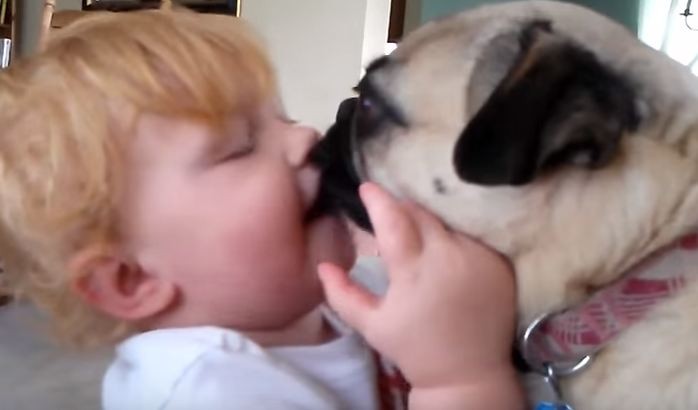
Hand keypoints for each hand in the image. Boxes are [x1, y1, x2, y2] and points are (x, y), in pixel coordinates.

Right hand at [318, 183, 517, 392]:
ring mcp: (479, 256)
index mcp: (414, 271)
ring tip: (418, 231)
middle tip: (390, 213)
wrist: (468, 373)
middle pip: (421, 212)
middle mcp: (449, 256)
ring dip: (429, 220)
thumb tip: (323, 264)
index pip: (394, 219)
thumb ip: (342, 294)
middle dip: (402, 207)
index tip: (366, 186)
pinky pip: (473, 233)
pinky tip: (446, 247)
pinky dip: (455, 234)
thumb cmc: (415, 348)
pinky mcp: (499, 261)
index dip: (378, 199)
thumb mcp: (372, 325)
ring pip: (448, 220)